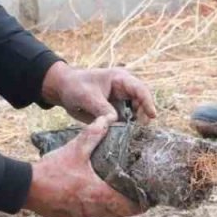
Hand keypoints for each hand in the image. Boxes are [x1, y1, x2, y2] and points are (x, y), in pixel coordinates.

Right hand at [22, 117, 142, 216]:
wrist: (27, 187)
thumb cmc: (53, 170)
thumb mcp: (75, 150)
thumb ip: (93, 135)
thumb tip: (107, 119)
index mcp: (99, 195)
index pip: (129, 207)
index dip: (140, 204)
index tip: (147, 199)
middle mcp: (92, 211)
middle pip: (117, 215)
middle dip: (125, 207)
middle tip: (129, 195)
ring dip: (106, 209)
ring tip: (107, 195)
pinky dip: (88, 211)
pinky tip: (83, 199)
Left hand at [40, 62, 156, 124]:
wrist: (63, 89)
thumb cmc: (75, 86)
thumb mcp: (87, 96)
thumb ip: (102, 108)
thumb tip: (115, 121)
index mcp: (120, 79)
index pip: (140, 89)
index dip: (148, 102)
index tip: (152, 115)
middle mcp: (124, 89)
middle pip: (142, 102)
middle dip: (143, 115)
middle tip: (139, 129)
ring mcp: (121, 100)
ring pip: (136, 113)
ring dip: (136, 123)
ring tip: (132, 134)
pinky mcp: (116, 111)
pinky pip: (126, 120)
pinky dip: (127, 128)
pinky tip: (124, 136)